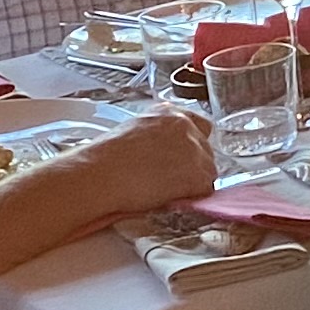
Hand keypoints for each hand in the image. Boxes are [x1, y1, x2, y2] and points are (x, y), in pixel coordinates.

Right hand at [54, 106, 216, 221]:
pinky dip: (191, 196)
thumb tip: (167, 154)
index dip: (192, 145)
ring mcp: (194, 148)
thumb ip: (158, 137)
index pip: (198, 125)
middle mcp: (185, 125)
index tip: (183, 159)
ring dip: (192, 182)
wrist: (101, 175)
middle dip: (193, 165)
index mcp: (168, 112)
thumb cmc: (105, 159)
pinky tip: (169, 197)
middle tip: (171, 180)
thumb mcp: (135, 133)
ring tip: (165, 190)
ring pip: (208, 170)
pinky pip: (204, 188)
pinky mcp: (197, 173)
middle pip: (205, 148)